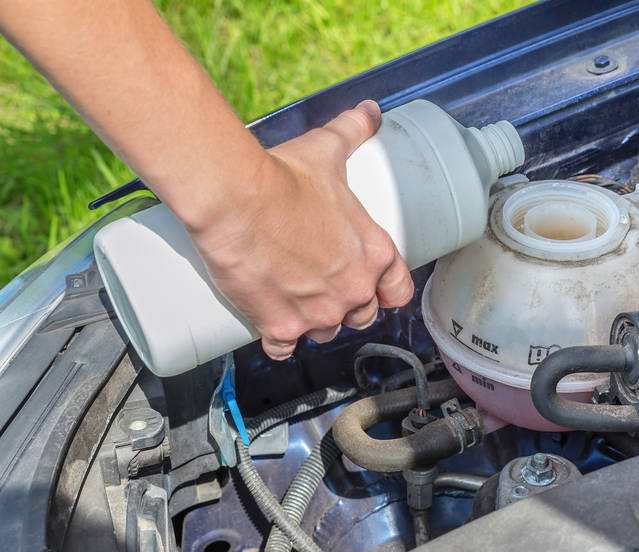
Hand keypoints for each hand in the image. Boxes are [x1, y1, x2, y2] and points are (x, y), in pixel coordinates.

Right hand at [186, 100, 414, 359]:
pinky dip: (276, 341)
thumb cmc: (285, 175)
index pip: (399, 292)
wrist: (235, 198)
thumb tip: (372, 110)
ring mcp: (317, 315)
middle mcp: (353, 292)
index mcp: (374, 256)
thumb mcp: (328, 151)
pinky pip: (284, 349)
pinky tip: (269, 327)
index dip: (385, 290)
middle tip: (321, 286)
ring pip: (324, 334)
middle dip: (345, 305)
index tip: (369, 284)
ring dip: (313, 324)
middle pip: (361, 315)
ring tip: (294, 301)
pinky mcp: (279, 328)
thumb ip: (353, 131)